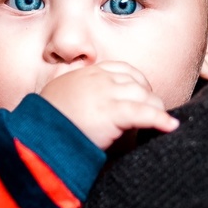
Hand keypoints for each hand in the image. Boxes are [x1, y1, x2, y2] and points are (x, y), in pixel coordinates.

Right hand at [39, 62, 178, 149]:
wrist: (38, 136)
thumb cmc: (46, 125)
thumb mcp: (62, 100)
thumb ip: (81, 97)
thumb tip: (95, 109)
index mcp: (87, 73)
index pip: (123, 70)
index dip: (137, 84)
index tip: (141, 97)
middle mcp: (99, 78)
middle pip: (137, 83)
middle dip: (148, 98)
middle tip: (152, 115)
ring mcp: (107, 93)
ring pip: (145, 97)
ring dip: (155, 110)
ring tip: (162, 124)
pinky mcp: (113, 111)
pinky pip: (144, 113)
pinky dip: (160, 119)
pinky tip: (170, 126)